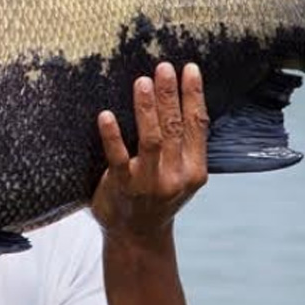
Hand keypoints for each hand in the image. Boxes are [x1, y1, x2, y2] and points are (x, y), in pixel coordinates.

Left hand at [92, 63, 209, 251]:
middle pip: (175, 127)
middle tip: (164, 67)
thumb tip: (179, 98)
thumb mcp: (181, 175)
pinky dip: (112, 135)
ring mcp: (149, 183)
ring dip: (147, 109)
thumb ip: (183, 145)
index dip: (194, 95)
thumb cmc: (156, 197)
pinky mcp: (122, 187)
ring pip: (152, 140)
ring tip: (142, 82)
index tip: (190, 69)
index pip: (198, 125)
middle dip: (170, 95)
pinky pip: (117, 157)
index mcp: (194, 170)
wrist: (137, 237)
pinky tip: (106, 115)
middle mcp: (176, 176)